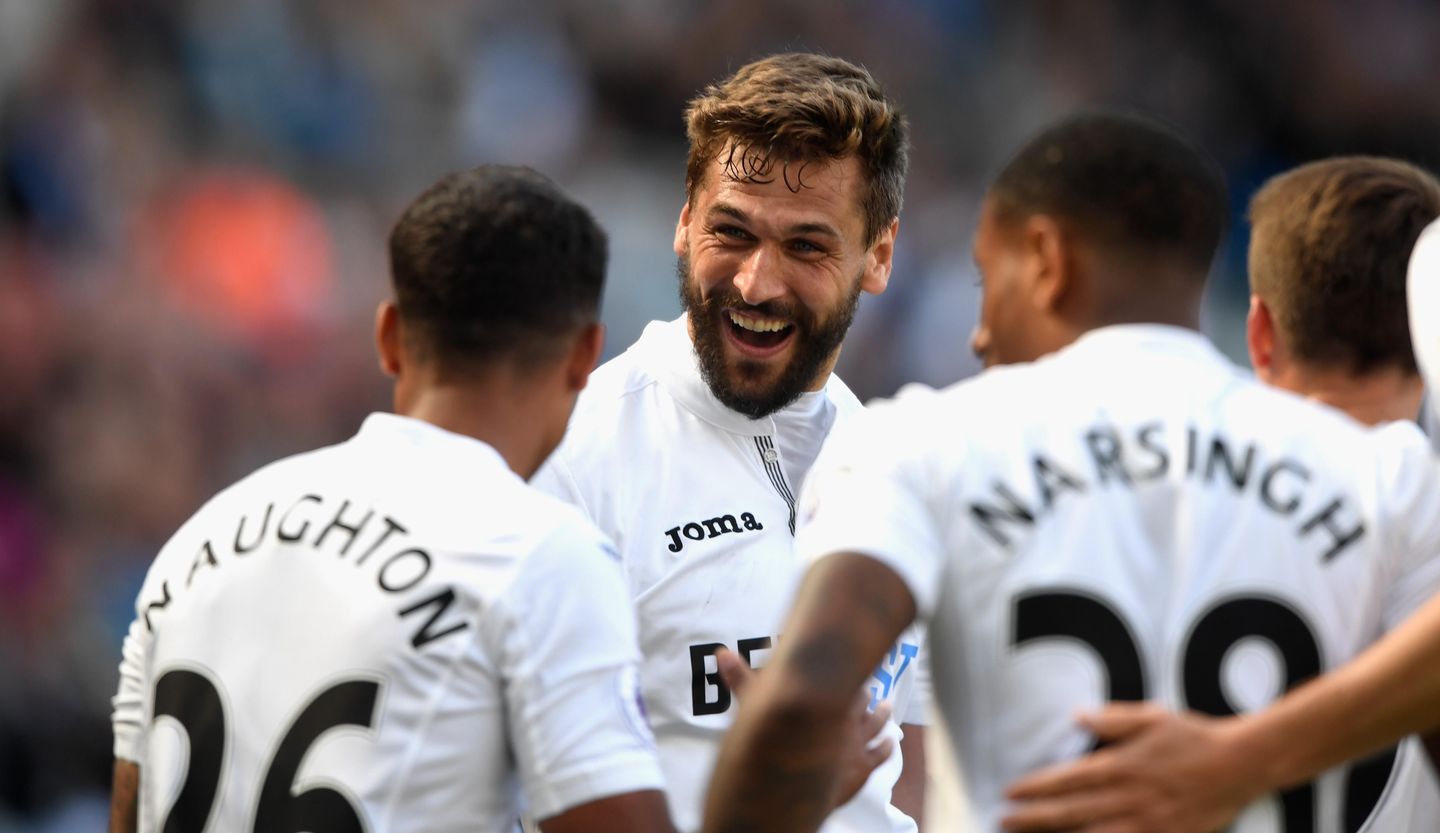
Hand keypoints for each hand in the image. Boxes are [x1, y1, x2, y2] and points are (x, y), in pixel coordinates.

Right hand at [715, 650, 894, 810]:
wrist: (788, 793)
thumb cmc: (772, 748)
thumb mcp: (752, 709)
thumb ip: (741, 680)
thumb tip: (721, 653)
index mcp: (829, 700)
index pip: (847, 676)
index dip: (852, 666)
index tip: (856, 655)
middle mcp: (849, 720)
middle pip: (865, 698)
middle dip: (866, 689)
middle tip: (869, 679)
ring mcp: (857, 745)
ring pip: (878, 724)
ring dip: (883, 714)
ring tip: (887, 704)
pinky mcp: (861, 770)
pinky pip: (880, 754)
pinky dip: (887, 746)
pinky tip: (890, 742)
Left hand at [1001, 703, 1259, 832]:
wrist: (1241, 765)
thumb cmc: (1194, 737)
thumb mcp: (1150, 717)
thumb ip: (1111, 720)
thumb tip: (1076, 718)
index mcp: (1121, 766)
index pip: (1066, 780)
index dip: (1034, 788)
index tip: (1009, 792)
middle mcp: (1128, 799)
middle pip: (1069, 814)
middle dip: (1031, 819)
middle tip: (1002, 819)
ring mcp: (1146, 824)